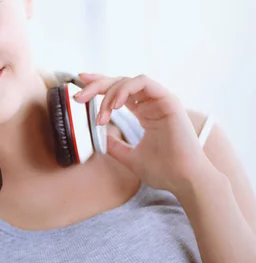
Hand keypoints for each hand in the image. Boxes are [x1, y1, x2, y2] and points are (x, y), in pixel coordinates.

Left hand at [73, 73, 214, 195]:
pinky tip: (114, 106)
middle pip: (120, 82)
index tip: (80, 83)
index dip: (99, 84)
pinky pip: (143, 83)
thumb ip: (115, 146)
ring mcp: (160, 100)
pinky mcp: (169, 101)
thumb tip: (99, 139)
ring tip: (102, 114)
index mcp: (145, 112)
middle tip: (79, 97)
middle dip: (96, 86)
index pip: (119, 91)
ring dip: (109, 93)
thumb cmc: (164, 171)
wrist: (184, 181)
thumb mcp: (130, 157)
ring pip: (128, 81)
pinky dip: (125, 90)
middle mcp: (152, 103)